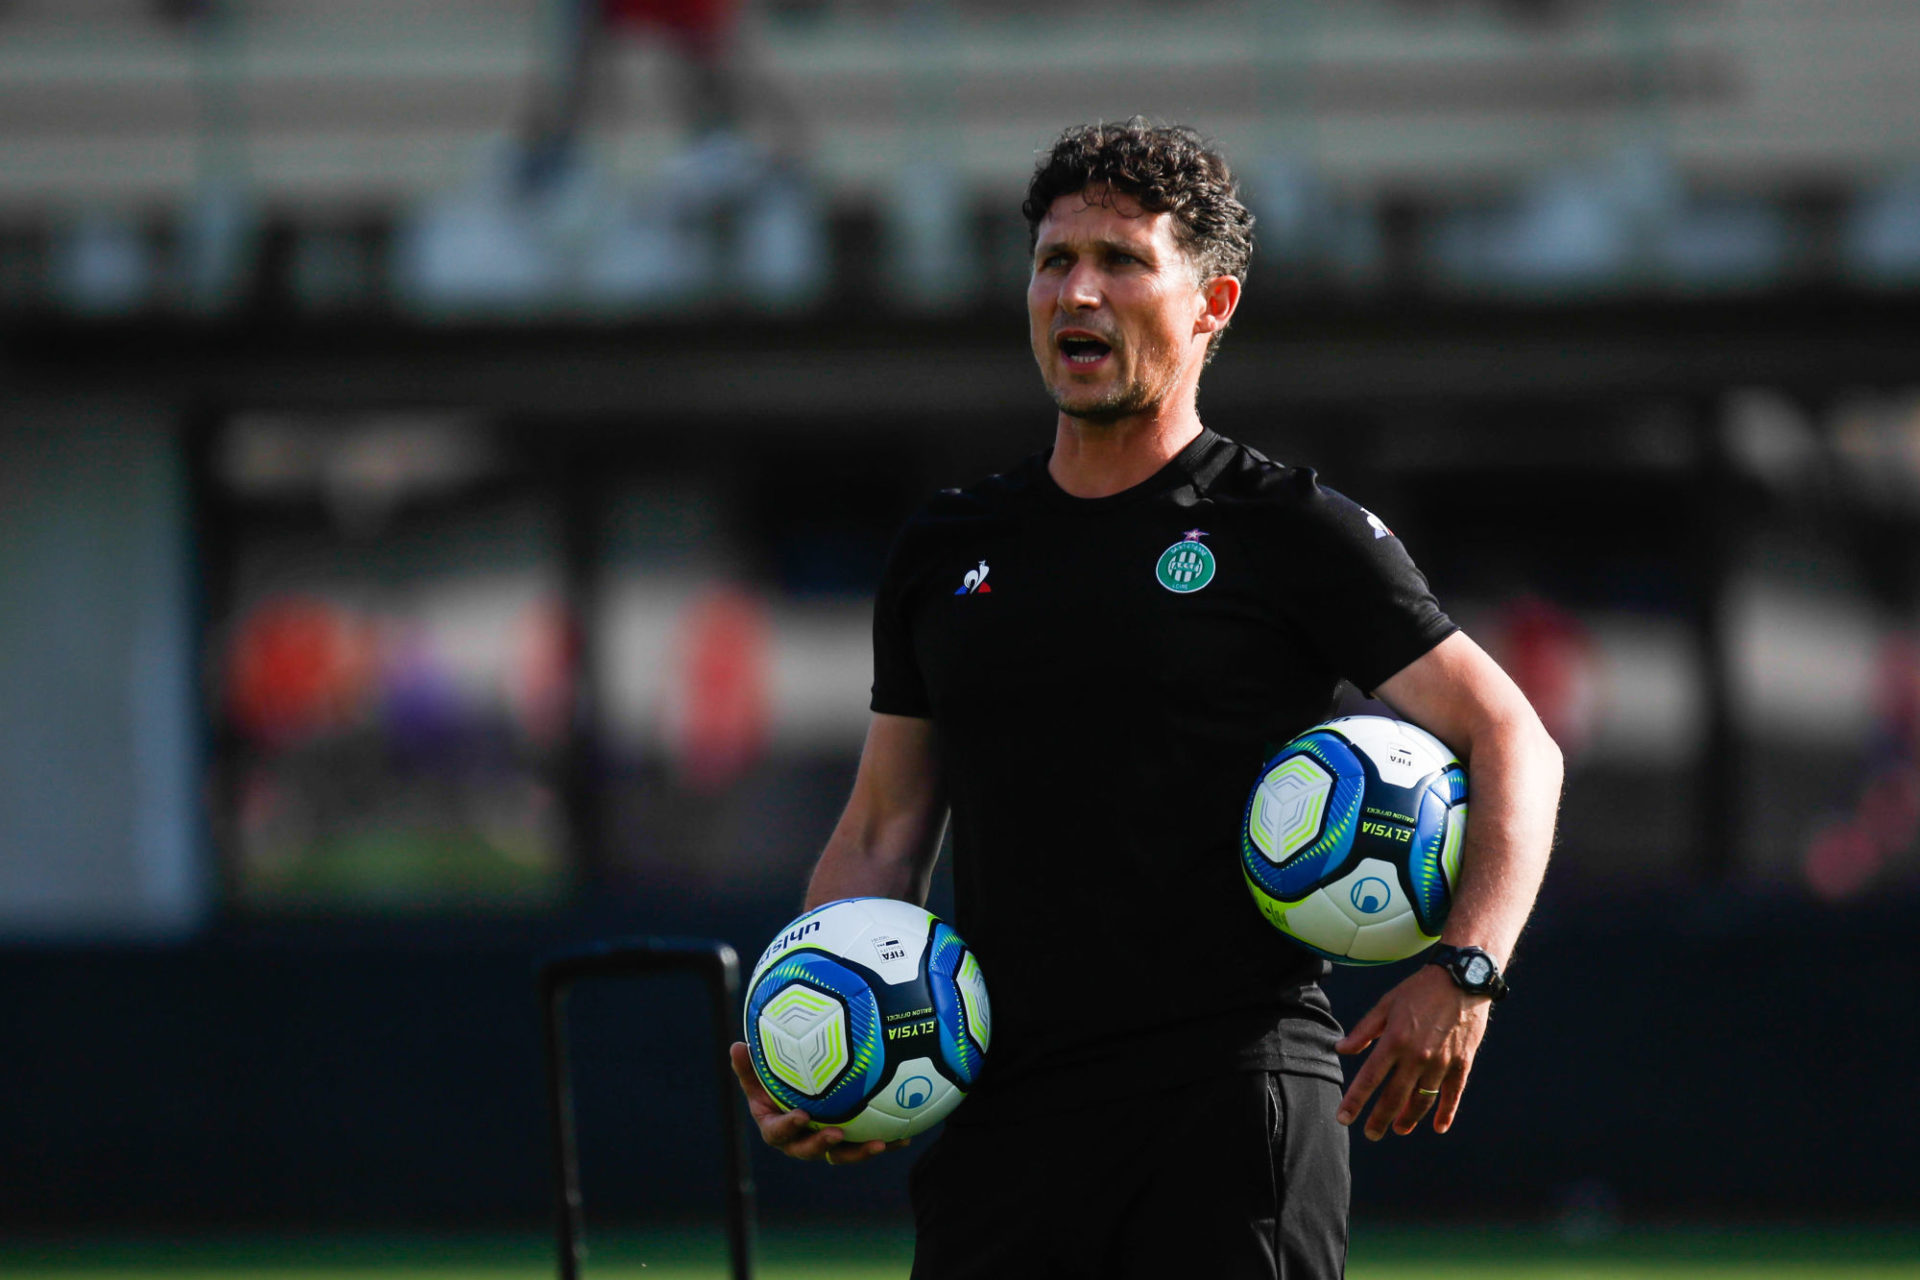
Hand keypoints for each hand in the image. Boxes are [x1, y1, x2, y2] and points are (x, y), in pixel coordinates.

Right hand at [728, 1042, 908, 1166]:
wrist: (801, 1094)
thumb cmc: (776, 1083)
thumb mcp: (761, 1074)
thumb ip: (749, 1066)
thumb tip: (736, 1045)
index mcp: (776, 1126)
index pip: (777, 1132)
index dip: (787, 1128)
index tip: (800, 1115)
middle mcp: (800, 1140)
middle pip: (808, 1150)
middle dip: (822, 1146)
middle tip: (837, 1134)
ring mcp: (825, 1143)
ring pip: (841, 1154)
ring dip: (859, 1152)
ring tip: (879, 1144)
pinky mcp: (848, 1143)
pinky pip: (864, 1144)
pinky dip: (885, 1143)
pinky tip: (905, 1137)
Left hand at [1334, 964, 1489, 1139]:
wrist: (1461, 979)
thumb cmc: (1418, 991)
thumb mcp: (1385, 1004)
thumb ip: (1363, 1031)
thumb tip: (1341, 1049)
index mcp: (1394, 1040)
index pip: (1369, 1078)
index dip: (1355, 1101)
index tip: (1343, 1118)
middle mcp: (1417, 1056)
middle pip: (1395, 1097)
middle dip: (1380, 1119)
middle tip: (1370, 1134)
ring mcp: (1442, 1062)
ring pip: (1423, 1100)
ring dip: (1409, 1118)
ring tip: (1398, 1129)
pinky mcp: (1462, 1063)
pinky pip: (1453, 1094)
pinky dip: (1446, 1113)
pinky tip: (1439, 1127)